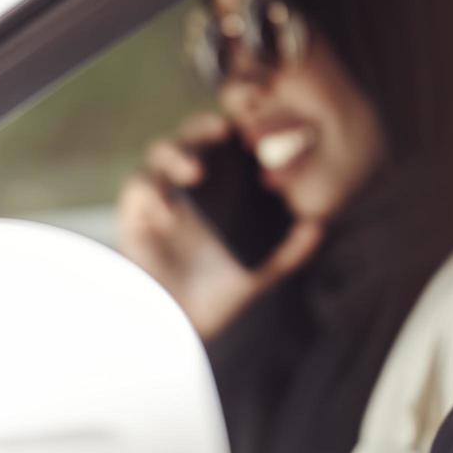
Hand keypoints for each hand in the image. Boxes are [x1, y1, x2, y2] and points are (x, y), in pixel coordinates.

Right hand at [115, 113, 322, 340]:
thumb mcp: (257, 274)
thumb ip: (287, 251)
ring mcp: (158, 198)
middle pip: (190, 139)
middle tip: (223, 129)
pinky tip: (168, 212)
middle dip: (203, 128)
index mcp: (216, 192)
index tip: (253, 122)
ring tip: (195, 172)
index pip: (222, 146)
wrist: (176, 331)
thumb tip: (319, 226)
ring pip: (159, 156)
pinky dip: (151, 193)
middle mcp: (185, 188)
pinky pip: (136, 190)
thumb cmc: (214, 297)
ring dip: (176, 156)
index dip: (233, 127)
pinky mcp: (133, 217)